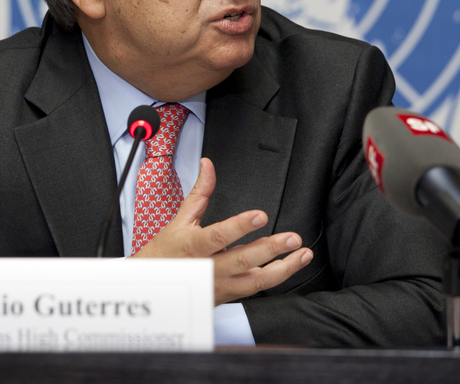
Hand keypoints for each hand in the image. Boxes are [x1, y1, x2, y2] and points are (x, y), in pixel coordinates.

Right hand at [132, 157, 313, 304]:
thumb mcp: (180, 219)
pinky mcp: (229, 294)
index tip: (260, 215)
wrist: (157, 286)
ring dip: (283, 268)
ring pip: (255, 281)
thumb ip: (200, 192)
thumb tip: (207, 166)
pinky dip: (277, 277)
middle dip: (270, 249)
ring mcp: (221, 284)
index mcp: (195, 246)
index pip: (219, 235)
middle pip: (242, 261)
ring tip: (302, 254)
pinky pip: (256, 288)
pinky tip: (291, 266)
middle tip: (292, 238)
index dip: (240, 226)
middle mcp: (209, 268)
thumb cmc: (167, 252)